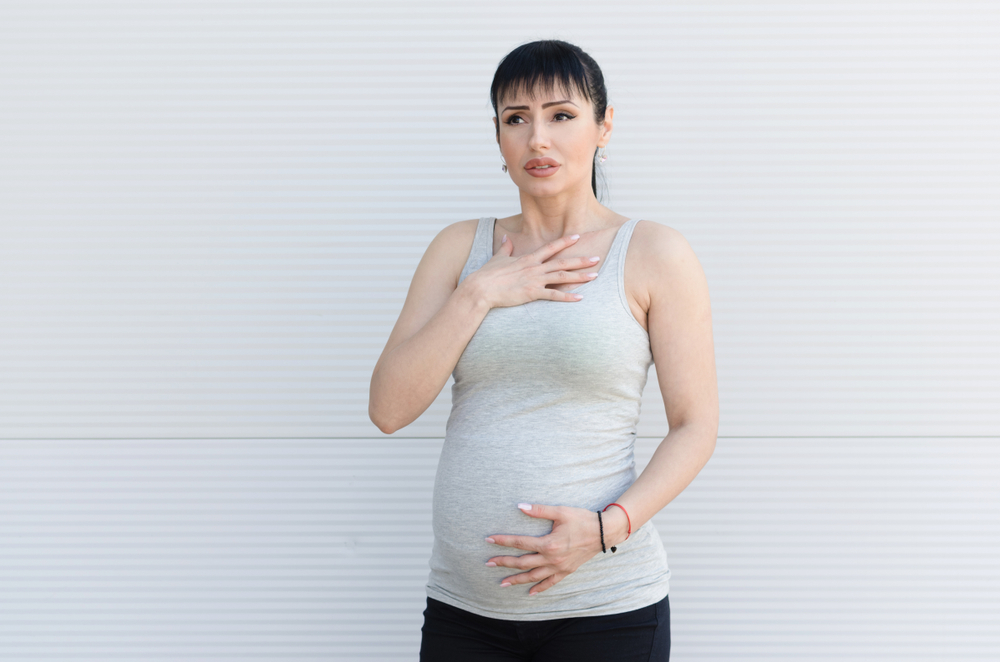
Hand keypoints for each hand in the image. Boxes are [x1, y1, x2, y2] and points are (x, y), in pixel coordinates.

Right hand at [469, 232, 600, 308]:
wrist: (480, 289)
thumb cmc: (487, 275)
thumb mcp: (498, 258)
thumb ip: (505, 248)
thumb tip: (506, 238)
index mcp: (527, 259)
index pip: (550, 248)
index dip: (565, 242)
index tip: (577, 237)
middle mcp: (534, 268)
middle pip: (562, 262)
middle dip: (581, 260)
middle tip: (597, 258)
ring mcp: (534, 280)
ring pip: (562, 277)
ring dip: (580, 276)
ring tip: (595, 275)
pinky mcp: (532, 293)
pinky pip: (554, 295)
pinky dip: (568, 296)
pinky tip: (580, 298)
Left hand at [484, 502, 624, 595]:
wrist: (605, 532)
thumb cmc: (582, 519)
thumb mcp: (560, 512)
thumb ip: (539, 510)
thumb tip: (520, 506)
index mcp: (548, 543)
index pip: (520, 543)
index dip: (503, 541)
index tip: (489, 540)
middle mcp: (552, 558)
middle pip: (522, 562)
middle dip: (504, 563)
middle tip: (488, 563)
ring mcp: (559, 567)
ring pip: (533, 576)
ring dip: (516, 580)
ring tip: (502, 583)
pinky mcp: (566, 571)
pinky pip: (550, 583)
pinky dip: (539, 588)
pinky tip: (530, 592)